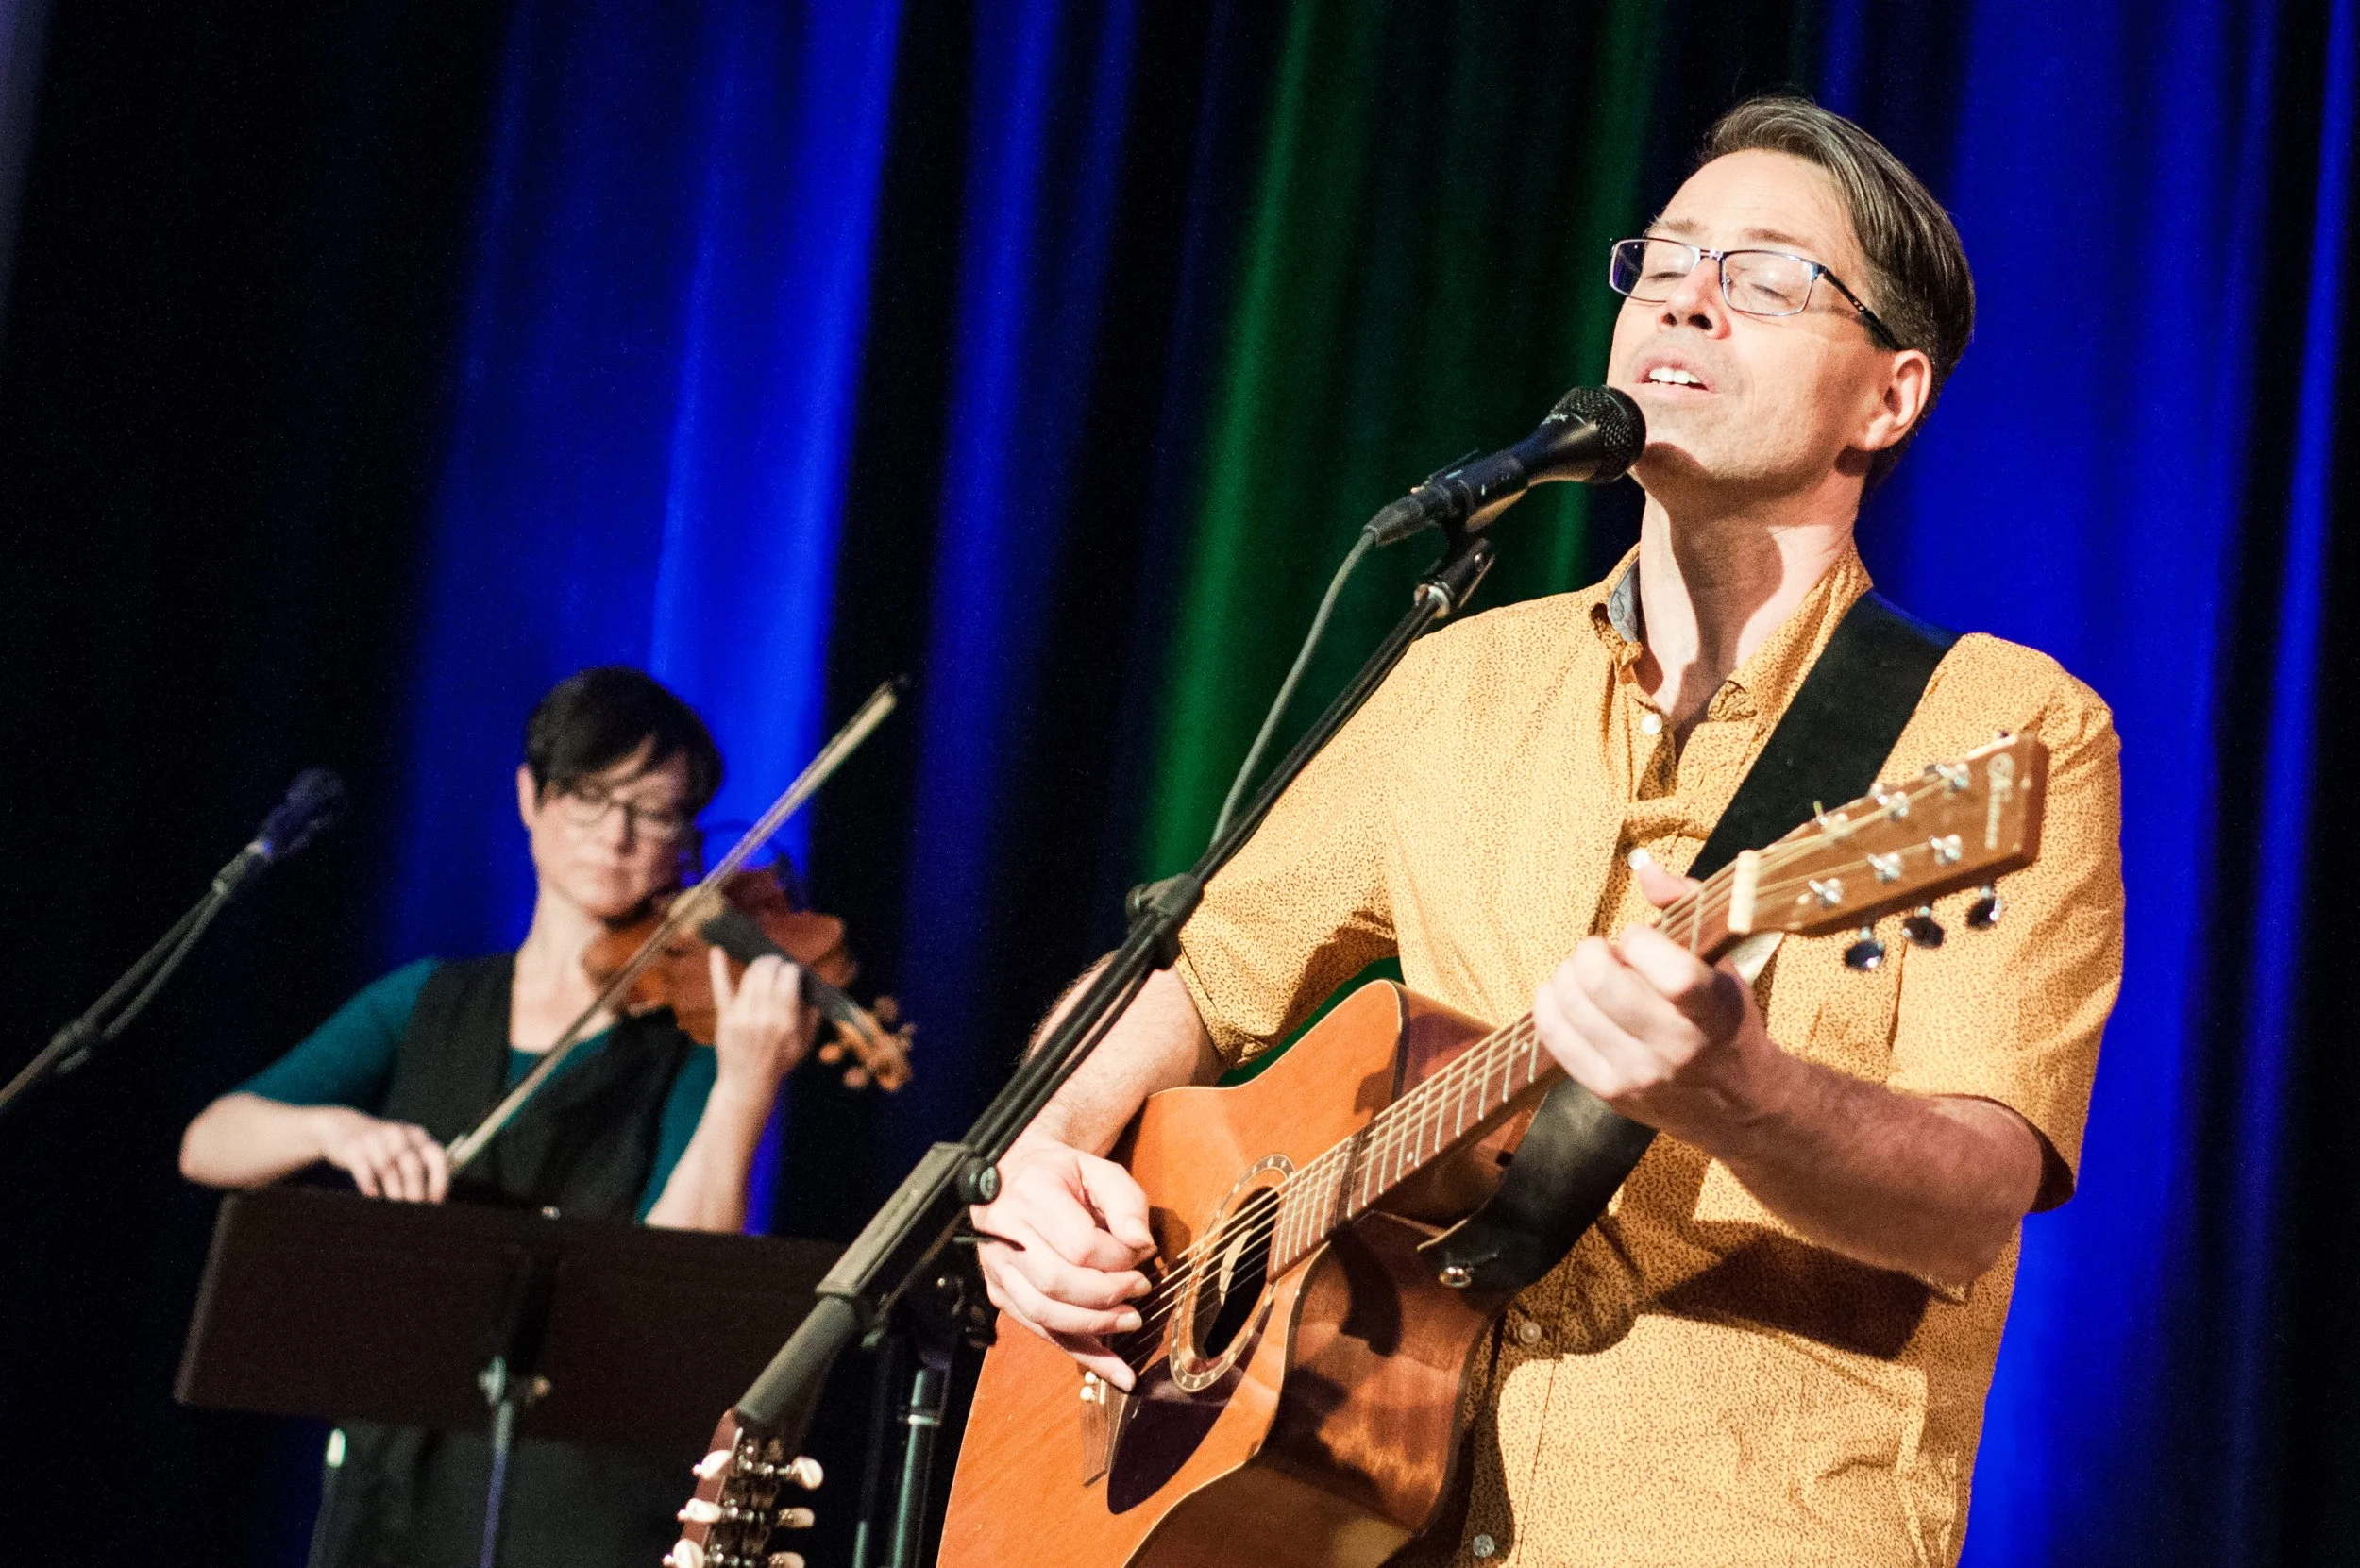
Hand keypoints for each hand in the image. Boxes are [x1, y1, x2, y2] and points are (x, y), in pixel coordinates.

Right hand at [311, 1105, 449, 1201]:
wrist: (343, 1127)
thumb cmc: (382, 1147)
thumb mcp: (404, 1148)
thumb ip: (419, 1168)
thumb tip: (432, 1201)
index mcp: (417, 1135)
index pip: (435, 1156)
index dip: (439, 1180)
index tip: (436, 1202)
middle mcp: (398, 1134)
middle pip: (412, 1165)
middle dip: (415, 1191)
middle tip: (415, 1211)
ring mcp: (375, 1139)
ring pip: (388, 1169)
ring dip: (393, 1192)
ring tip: (396, 1209)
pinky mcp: (354, 1148)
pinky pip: (364, 1169)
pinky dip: (370, 1185)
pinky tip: (374, 1197)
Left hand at [708, 948, 814, 1092]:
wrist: (748, 1083)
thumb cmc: (780, 1062)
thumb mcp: (805, 1043)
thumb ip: (813, 1016)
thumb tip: (814, 989)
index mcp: (786, 1021)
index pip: (789, 978)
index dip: (793, 969)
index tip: (794, 971)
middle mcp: (764, 1016)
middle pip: (769, 972)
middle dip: (776, 962)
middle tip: (779, 964)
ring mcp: (742, 1016)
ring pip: (751, 976)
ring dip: (759, 964)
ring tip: (764, 966)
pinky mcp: (725, 1017)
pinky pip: (721, 987)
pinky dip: (718, 968)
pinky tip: (717, 951)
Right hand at [971, 1138, 1156, 1388]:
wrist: (1019, 1175)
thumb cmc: (1064, 1174)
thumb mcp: (1100, 1170)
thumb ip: (1125, 1202)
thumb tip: (1141, 1245)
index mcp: (1030, 1194)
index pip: (1079, 1245)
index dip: (1117, 1260)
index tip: (1140, 1257)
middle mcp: (1003, 1234)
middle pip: (1057, 1283)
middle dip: (1107, 1296)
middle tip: (1140, 1291)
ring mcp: (996, 1268)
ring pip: (1044, 1313)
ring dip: (1094, 1327)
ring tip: (1131, 1322)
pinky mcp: (1000, 1294)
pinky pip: (1040, 1331)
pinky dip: (1080, 1353)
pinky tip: (1114, 1370)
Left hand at [1530, 850, 1788, 1148]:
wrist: (1741, 1105)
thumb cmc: (1727, 1019)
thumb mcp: (1725, 960)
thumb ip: (1688, 903)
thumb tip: (1642, 868)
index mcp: (1713, 1011)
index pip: (1671, 975)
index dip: (1640, 941)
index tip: (1640, 939)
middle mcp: (1678, 1048)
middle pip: (1603, 985)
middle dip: (1592, 951)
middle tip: (1603, 952)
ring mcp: (1640, 1075)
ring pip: (1572, 1007)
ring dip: (1570, 975)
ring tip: (1589, 975)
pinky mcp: (1610, 1093)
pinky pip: (1555, 1038)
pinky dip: (1550, 1004)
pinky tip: (1565, 994)